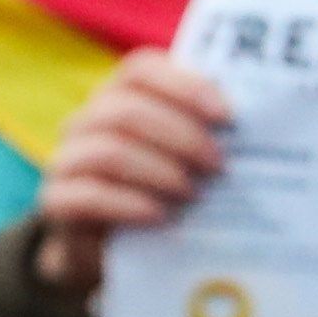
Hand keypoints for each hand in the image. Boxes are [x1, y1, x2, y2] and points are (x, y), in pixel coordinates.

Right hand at [23, 53, 233, 297]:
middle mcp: (87, 120)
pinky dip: (130, 204)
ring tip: (193, 194)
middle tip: (219, 165)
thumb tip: (261, 130)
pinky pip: (88, 195)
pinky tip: (162, 216)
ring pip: (108, 151)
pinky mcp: (57, 201)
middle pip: (127, 109)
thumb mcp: (183, 158)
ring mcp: (66, 159)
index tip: (227, 116)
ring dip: (159, 171)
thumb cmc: (160, 190)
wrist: (111, 248)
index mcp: (119, 96)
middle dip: (181, 136)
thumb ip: (206, 134)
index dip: (185, 86)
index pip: (141, 68)